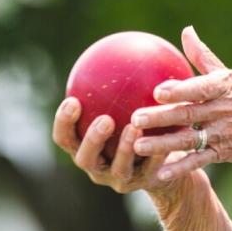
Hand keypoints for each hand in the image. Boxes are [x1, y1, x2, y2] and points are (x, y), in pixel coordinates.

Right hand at [51, 96, 187, 195]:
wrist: (163, 164)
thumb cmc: (138, 127)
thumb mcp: (126, 106)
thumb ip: (118, 87)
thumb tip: (120, 46)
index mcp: (84, 146)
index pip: (65, 137)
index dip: (64, 122)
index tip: (73, 100)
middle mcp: (97, 166)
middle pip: (84, 157)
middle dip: (92, 140)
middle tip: (104, 119)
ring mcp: (120, 179)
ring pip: (118, 168)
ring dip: (124, 148)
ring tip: (134, 128)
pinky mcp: (145, 184)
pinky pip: (151, 169)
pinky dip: (157, 154)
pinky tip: (166, 138)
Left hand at [130, 26, 231, 181]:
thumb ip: (204, 57)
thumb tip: (186, 30)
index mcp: (225, 87)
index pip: (201, 88)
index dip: (180, 90)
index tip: (158, 91)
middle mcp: (224, 111)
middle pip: (189, 115)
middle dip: (161, 117)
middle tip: (135, 119)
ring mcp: (224, 134)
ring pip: (190, 140)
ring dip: (163, 145)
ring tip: (137, 147)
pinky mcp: (225, 153)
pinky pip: (200, 162)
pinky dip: (181, 169)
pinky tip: (159, 175)